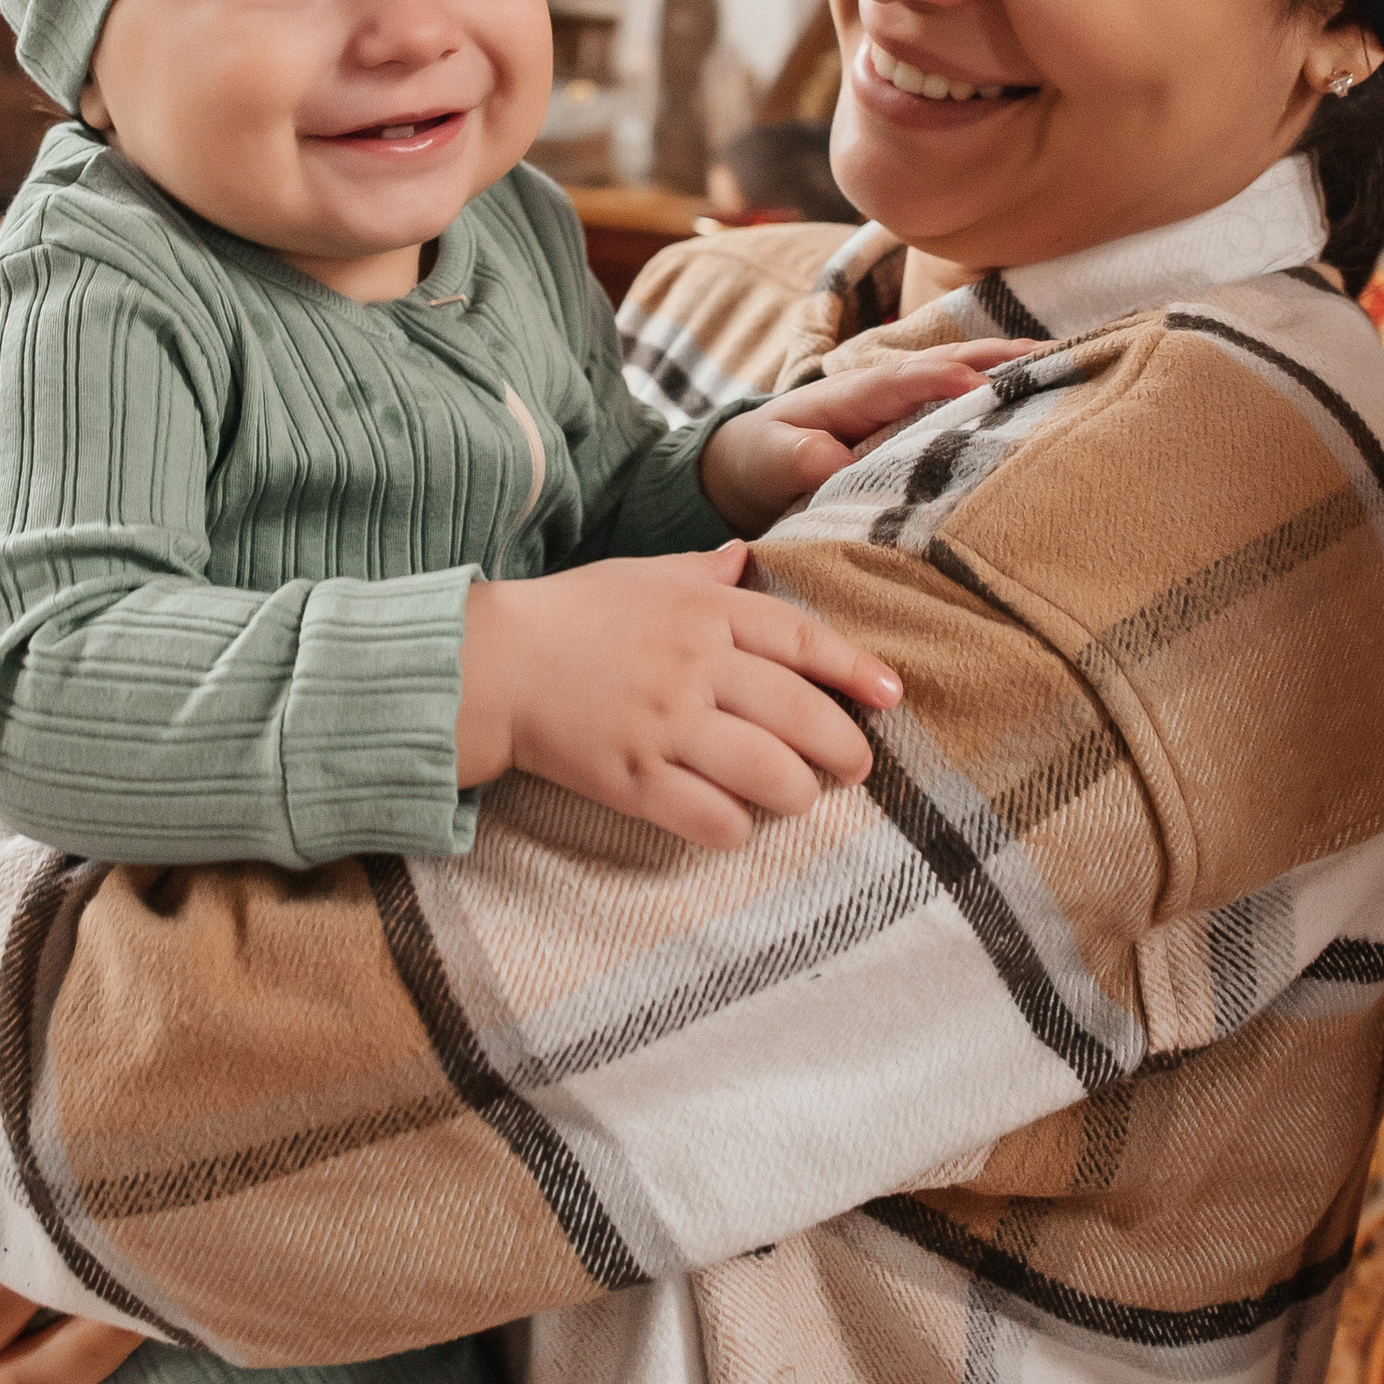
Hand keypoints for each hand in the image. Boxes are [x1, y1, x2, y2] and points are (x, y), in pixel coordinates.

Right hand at [457, 543, 900, 850]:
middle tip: (858, 764)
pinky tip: (735, 821)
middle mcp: (692, 666)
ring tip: (797, 796)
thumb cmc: (571, 615)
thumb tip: (747, 557)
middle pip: (796, 713)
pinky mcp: (632, 779)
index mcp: (702, 610)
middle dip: (842, 746)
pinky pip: (709, 817)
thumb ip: (702, 572)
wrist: (492, 663)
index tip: (891, 693)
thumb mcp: (641, 576)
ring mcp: (664, 726)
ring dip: (795, 793)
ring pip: (766, 772)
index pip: (799, 637)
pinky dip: (735, 827)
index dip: (853, 668)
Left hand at [699, 343, 1035, 535]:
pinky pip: (958, 404)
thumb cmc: (759, 457)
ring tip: (1062, 365)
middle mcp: (883, 389)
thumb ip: (795, 457)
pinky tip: (1035, 399)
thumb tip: (829, 461)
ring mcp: (900, 403)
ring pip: (960, 378)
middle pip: (947, 364)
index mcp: (851, 394)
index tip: (979, 385)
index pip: (902, 382)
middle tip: (1052, 356)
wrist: (750, 461)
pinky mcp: (909, 423)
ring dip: (1007, 369)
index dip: (940, 381)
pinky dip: (997, 395)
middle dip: (994, 359)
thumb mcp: (766, 459)